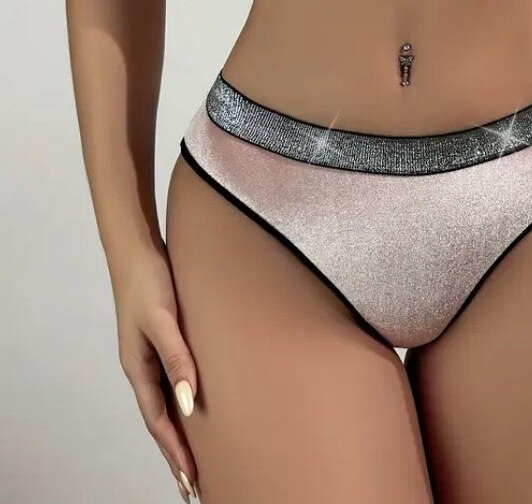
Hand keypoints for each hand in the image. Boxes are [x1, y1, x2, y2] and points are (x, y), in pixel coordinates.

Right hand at [112, 244, 198, 500]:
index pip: (158, 421)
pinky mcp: (160, 341)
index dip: (174, 452)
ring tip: (196, 458)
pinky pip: (171, 382)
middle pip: (160, 420)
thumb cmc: (148, 282)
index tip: (190, 480)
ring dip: (179, 431)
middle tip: (193, 485)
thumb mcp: (163, 320)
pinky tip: (195, 408)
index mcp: (138, 368)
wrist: (137, 249)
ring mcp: (150, 355)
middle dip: (175, 452)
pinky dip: (182, 403)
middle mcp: (142, 367)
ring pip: (166, 403)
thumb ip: (177, 359)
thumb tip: (190, 402)